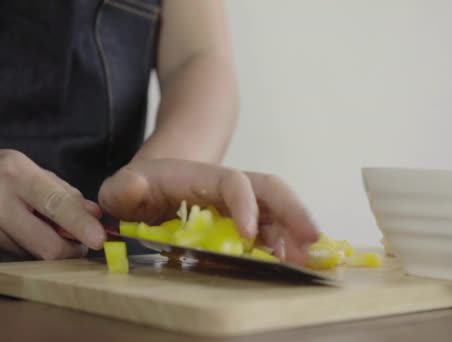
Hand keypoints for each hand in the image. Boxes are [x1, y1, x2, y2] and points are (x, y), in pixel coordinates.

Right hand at [0, 150, 104, 260]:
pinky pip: (20, 256)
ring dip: (50, 248)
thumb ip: (67, 194)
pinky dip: (33, 249)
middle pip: (47, 246)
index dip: (81, 225)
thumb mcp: (36, 172)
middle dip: (72, 249)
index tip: (99, 239)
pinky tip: (28, 233)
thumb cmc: (6, 175)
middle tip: (80, 243)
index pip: (57, 205)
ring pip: (35, 255)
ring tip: (45, 228)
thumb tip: (95, 216)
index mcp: (18, 175)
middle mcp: (0, 204)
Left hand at [98, 159, 318, 264]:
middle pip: (271, 190)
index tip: (248, 234)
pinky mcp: (246, 222)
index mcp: (203, 177)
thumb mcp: (123, 186)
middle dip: (294, 211)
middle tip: (312, 239)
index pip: (233, 182)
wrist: (156, 183)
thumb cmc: (140, 188)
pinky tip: (294, 263)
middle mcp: (230, 187)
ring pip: (278, 212)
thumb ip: (124, 188)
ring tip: (309, 260)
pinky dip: (287, 245)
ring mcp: (242, 204)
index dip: (245, 204)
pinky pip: (273, 230)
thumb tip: (134, 188)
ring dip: (296, 233)